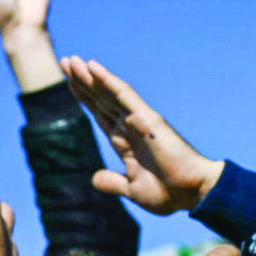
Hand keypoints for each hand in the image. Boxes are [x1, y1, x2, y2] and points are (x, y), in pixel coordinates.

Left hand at [61, 56, 225, 213]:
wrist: (191, 194)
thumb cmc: (169, 193)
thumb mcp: (132, 189)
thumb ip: (113, 182)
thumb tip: (94, 179)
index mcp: (124, 142)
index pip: (99, 114)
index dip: (84, 98)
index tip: (68, 82)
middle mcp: (129, 127)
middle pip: (99, 99)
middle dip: (81, 82)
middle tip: (64, 62)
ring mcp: (137, 120)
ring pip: (107, 93)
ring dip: (89, 77)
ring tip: (70, 61)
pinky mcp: (147, 118)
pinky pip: (124, 95)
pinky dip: (107, 80)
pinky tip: (92, 67)